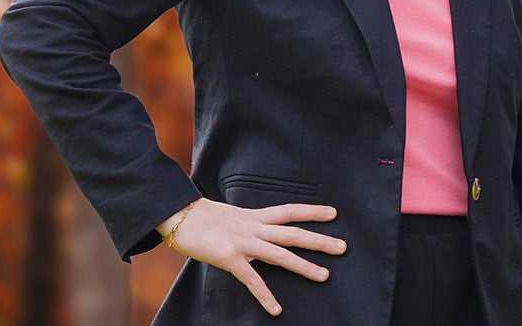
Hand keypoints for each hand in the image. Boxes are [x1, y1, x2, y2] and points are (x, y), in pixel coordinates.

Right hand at [160, 199, 345, 315]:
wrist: (178, 215)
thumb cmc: (203, 218)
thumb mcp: (232, 216)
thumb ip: (249, 224)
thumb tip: (262, 230)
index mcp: (255, 216)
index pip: (289, 211)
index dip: (312, 212)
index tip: (334, 214)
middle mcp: (254, 228)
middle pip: (293, 233)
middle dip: (319, 240)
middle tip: (343, 247)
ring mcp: (243, 242)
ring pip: (280, 254)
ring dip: (304, 265)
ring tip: (324, 276)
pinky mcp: (229, 258)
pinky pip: (251, 279)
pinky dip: (265, 295)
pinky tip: (276, 309)